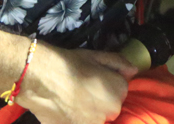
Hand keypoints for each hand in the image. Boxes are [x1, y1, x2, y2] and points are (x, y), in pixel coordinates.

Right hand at [16, 46, 135, 123]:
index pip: (121, 90)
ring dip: (89, 111)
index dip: (108, 82)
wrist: (40, 79)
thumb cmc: (69, 64)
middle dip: (100, 99)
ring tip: (72, 100)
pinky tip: (66, 109)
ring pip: (96, 118)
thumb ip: (118, 63)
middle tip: (82, 89)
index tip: (96, 78)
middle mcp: (110, 113)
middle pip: (110, 107)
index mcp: (118, 92)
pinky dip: (76, 118)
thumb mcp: (96, 56)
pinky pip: (82, 122)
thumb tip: (133, 71)